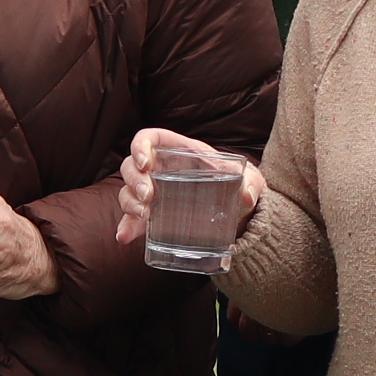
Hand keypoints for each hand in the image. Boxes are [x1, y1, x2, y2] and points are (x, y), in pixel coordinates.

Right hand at [110, 127, 261, 245]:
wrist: (237, 212)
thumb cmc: (238, 186)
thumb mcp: (248, 180)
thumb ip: (250, 183)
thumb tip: (246, 196)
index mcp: (179, 151)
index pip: (149, 138)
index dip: (140, 146)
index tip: (144, 163)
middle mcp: (161, 169)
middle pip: (131, 166)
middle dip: (134, 180)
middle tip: (149, 197)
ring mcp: (154, 192)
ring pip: (128, 191)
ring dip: (129, 202)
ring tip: (144, 217)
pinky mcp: (153, 214)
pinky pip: (132, 218)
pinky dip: (127, 227)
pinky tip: (124, 237)